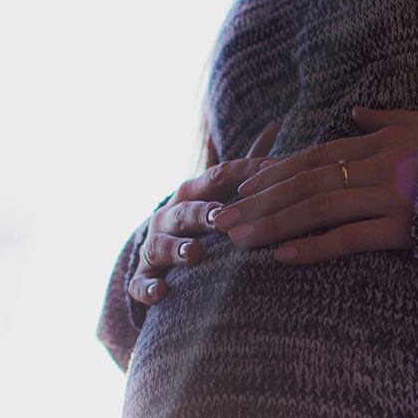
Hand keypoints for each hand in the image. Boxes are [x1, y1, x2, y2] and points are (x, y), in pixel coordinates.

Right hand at [129, 122, 280, 305]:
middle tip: (222, 218)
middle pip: (186, 211)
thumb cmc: (203, 218)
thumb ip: (246, 166)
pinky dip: (149, 288)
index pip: (219, 177)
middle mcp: (170, 215)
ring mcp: (155, 245)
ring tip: (195, 253)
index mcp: (194, 193)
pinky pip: (141, 283)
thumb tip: (276, 125)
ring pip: (161, 245)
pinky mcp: (144, 276)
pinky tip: (163, 293)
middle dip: (202, 213)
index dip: (243, 175)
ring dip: (177, 248)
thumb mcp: (221, 190)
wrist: (160, 253)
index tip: (269, 175)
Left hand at [214, 107, 417, 263]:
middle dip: (258, 202)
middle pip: (303, 182)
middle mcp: (374, 166)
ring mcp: (385, 196)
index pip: (313, 157)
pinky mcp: (401, 228)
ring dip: (272, 225)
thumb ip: (385, 119)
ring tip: (238, 239)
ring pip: (315, 208)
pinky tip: (283, 257)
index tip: (243, 188)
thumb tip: (356, 112)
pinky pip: (348, 238)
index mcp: (376, 143)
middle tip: (222, 218)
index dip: (274, 173)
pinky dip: (313, 247)